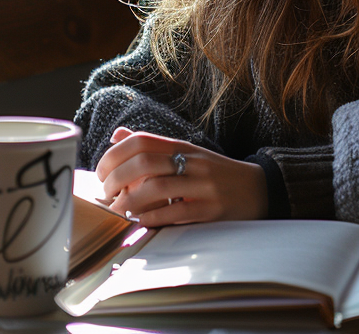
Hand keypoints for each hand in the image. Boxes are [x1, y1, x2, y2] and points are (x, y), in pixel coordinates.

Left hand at [95, 127, 268, 226]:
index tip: (101, 171)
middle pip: (144, 162)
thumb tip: (117, 136)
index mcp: (183, 146)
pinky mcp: (209, 210)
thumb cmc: (214, 173)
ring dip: (129, 202)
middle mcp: (192, 161)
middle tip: (105, 192)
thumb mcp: (186, 153)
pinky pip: (174, 212)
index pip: (142, 141)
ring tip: (117, 211)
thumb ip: (152, 146)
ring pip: (156, 187)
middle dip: (116, 178)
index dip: (115, 154)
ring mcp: (202, 185)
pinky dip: (151, 218)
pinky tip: (139, 222)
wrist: (257, 189)